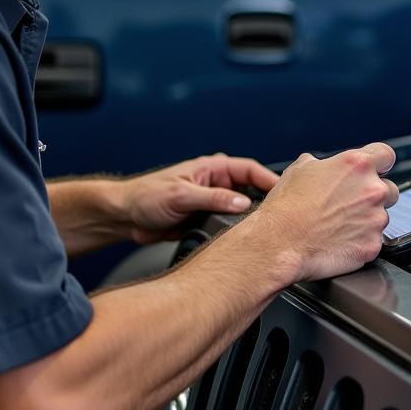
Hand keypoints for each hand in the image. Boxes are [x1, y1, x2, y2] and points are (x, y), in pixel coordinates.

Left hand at [121, 153, 278, 243]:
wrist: (125, 217)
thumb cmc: (145, 196)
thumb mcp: (181, 196)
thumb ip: (213, 198)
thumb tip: (242, 203)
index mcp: (212, 168)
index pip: (249, 169)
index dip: (269, 180)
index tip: (284, 193)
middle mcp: (216, 183)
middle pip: (251, 189)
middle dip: (267, 201)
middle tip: (282, 215)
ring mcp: (213, 202)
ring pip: (242, 209)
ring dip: (253, 218)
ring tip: (268, 230)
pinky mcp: (206, 220)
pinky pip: (229, 224)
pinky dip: (239, 231)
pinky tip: (247, 241)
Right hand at [248, 142, 398, 281]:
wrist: (279, 242)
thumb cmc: (287, 207)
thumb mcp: (300, 168)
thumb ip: (325, 164)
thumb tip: (327, 168)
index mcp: (357, 165)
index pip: (386, 155)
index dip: (380, 164)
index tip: (376, 170)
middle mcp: (372, 190)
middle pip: (389, 189)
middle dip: (373, 195)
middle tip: (350, 204)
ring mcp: (375, 219)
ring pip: (381, 217)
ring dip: (366, 220)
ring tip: (338, 225)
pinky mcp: (372, 245)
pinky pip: (374, 241)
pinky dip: (360, 241)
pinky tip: (339, 240)